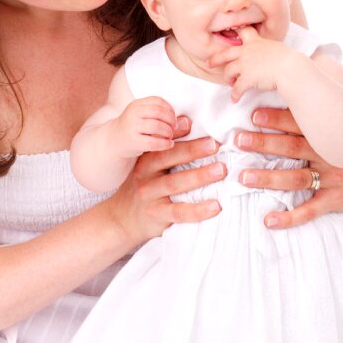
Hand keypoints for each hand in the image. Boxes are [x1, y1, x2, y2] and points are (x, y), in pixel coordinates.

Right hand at [107, 121, 224, 245]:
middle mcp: (145, 175)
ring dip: (199, 176)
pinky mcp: (156, 215)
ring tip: (220, 170)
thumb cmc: (144, 189)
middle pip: (169, 159)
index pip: (164, 145)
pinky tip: (215, 206)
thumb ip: (167, 152)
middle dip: (193, 150)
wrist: (122, 219)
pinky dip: (198, 210)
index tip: (200, 128)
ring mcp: (150, 196)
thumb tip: (190, 123)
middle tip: (215, 145)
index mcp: (146, 161)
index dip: (181, 135)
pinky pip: (178, 212)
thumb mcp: (149, 169)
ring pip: (174, 183)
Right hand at [115, 96, 176, 156]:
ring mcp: (132, 127)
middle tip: (174, 127)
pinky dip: (165, 144)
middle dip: (170, 120)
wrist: (113, 141)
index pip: (157, 101)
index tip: (173, 117)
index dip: (169, 109)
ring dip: (168, 132)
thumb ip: (160, 115)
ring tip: (170, 136)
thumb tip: (186, 121)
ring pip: (157, 126)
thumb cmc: (134, 128)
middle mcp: (133, 113)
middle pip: (159, 112)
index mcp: (137, 104)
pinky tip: (169, 144)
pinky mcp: (133, 141)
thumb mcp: (143, 116)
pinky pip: (153, 142)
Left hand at [208, 27, 297, 101]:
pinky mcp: (246, 78)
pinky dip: (235, 95)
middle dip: (215, 59)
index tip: (229, 33)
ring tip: (230, 83)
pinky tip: (235, 100)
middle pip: (225, 53)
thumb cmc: (290, 59)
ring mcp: (245, 64)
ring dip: (228, 78)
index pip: (243, 32)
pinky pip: (237, 89)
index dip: (235, 32)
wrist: (290, 68)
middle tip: (209, 63)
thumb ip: (269, 50)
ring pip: (228, 71)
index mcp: (256, 42)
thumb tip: (271, 55)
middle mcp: (247, 51)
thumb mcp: (277, 48)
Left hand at [236, 108, 342, 228]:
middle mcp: (329, 154)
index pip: (300, 122)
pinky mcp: (335, 200)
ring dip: (269, 179)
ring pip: (297, 179)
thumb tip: (308, 62)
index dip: (277, 118)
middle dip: (264, 144)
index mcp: (328, 132)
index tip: (253, 114)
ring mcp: (333, 178)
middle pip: (292, 148)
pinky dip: (290, 218)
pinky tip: (268, 221)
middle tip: (237, 140)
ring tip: (243, 177)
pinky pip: (311, 210)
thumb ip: (323, 101)